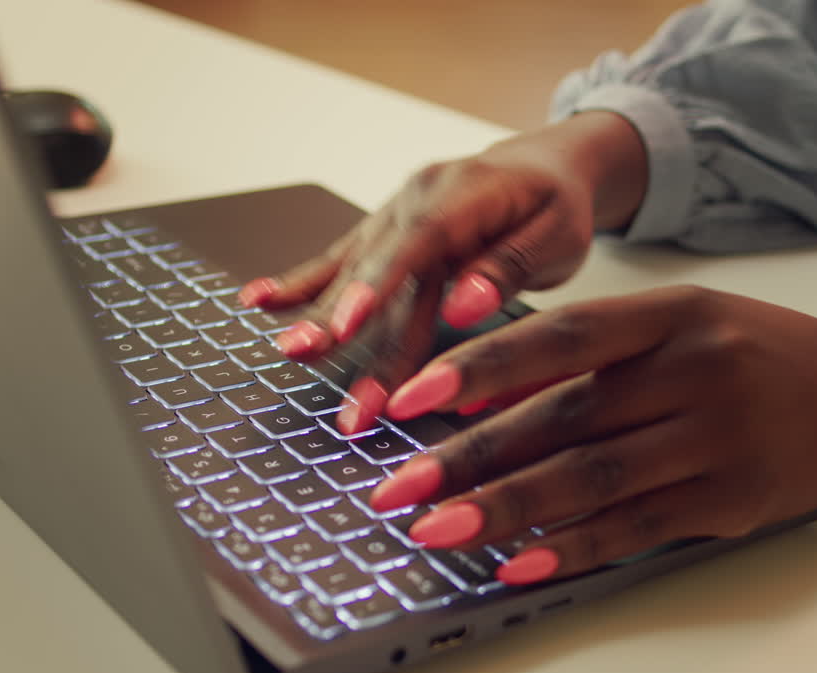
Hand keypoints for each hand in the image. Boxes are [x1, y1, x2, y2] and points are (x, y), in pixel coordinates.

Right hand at [237, 112, 647, 432]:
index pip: (414, 242)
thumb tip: (464, 305)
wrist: (547, 168)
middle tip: (307, 360)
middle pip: (376, 270)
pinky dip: (300, 283)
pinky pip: (340, 261)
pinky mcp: (384, 235)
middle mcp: (418, 200)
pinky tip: (258, 299)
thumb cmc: (558, 205)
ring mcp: (395, 216)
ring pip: (353, 274)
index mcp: (463, 192)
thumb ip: (507, 268)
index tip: (347, 325)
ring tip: (288, 351)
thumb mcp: (557, 234)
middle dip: (341, 322)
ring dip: (320, 316)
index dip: (376, 284)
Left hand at [368, 286, 816, 584]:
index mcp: (674, 314)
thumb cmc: (762, 353)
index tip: (411, 398)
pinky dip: (575, 549)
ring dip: (505, 511)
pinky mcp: (730, 501)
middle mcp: (695, 373)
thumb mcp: (686, 322)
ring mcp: (716, 441)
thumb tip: (485, 395)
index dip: (480, 368)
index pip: (560, 338)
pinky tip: (520, 566)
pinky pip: (638, 529)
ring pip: (591, 479)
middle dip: (468, 457)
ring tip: (435, 531)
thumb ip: (597, 352)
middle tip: (396, 487)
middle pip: (562, 419)